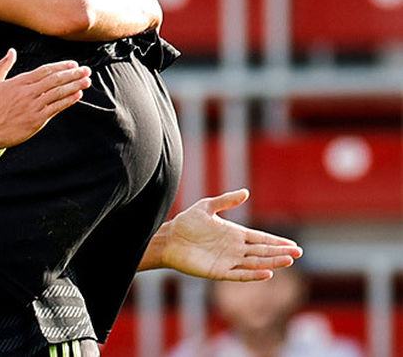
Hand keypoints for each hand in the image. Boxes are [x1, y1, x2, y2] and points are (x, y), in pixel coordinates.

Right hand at [0, 50, 90, 160]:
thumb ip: (2, 65)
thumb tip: (11, 51)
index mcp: (18, 82)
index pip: (45, 70)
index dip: (61, 66)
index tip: (73, 64)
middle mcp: (28, 93)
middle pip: (55, 80)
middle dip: (73, 74)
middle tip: (86, 70)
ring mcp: (33, 106)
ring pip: (58, 93)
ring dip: (75, 86)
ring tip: (87, 81)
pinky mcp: (37, 120)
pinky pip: (56, 108)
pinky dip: (68, 101)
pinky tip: (77, 95)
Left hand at [157, 189, 301, 280]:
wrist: (169, 238)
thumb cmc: (186, 222)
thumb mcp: (206, 207)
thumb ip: (225, 201)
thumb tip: (246, 192)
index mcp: (235, 234)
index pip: (261, 239)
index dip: (277, 242)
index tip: (293, 245)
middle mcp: (235, 249)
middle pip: (262, 251)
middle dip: (280, 252)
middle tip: (299, 253)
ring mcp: (228, 260)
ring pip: (256, 263)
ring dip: (272, 262)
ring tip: (289, 260)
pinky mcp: (219, 271)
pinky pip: (240, 274)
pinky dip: (253, 274)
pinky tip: (267, 273)